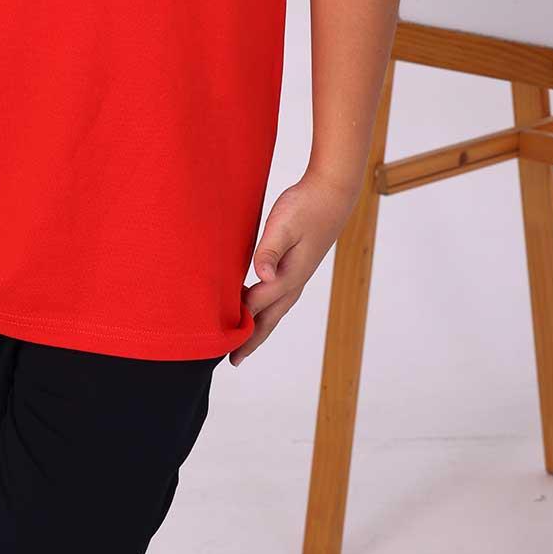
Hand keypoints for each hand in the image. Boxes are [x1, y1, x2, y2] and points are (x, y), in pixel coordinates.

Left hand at [230, 170, 359, 365]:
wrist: (332, 194)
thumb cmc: (306, 207)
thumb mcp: (283, 226)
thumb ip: (269, 251)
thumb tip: (262, 277)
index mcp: (289, 276)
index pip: (257, 307)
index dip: (238, 325)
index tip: (220, 343)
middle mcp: (294, 281)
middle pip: (269, 318)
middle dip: (251, 339)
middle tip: (234, 359)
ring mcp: (297, 275)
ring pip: (274, 309)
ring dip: (258, 326)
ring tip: (242, 340)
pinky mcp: (296, 266)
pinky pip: (277, 295)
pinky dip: (264, 307)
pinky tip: (254, 304)